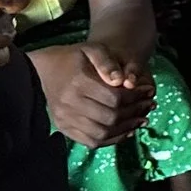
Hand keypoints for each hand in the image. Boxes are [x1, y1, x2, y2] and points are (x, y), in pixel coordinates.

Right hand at [28, 42, 154, 148]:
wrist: (41, 71)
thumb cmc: (72, 58)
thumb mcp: (92, 49)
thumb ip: (108, 62)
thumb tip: (123, 81)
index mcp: (78, 83)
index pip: (115, 98)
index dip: (136, 97)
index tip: (149, 92)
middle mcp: (69, 104)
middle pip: (110, 117)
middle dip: (135, 113)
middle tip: (149, 105)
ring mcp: (65, 119)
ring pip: (102, 133)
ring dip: (126, 129)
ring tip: (141, 120)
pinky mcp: (64, 128)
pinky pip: (91, 141)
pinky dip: (111, 139)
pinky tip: (125, 131)